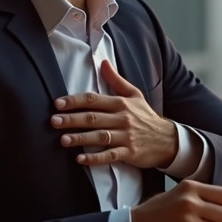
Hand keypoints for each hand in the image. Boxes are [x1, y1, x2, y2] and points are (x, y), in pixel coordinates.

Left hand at [51, 60, 177, 168]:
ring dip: (81, 138)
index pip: (94, 100)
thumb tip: (103, 62)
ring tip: (63, 140)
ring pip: (100, 136)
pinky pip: (110, 156)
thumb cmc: (146, 116)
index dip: (75, 101)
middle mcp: (123, 119)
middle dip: (72, 119)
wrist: (167, 139)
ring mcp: (126, 136)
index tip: (58, 103)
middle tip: (54, 121)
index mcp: (121, 103)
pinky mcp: (129, 153)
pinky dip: (95, 158)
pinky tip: (80, 159)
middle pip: (94, 118)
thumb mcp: (134, 95)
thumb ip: (116, 80)